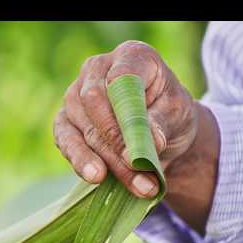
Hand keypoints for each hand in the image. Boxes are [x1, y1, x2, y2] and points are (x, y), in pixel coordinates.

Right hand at [53, 40, 219, 234]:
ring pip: (83, 128)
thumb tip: (150, 143)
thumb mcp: (177, 115)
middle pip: (95, 103)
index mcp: (131, 56)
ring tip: (136, 187)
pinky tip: (96, 178)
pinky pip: (66, 141)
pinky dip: (82, 162)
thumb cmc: (168, 115)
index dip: (127, 109)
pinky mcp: (65, 121)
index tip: (141, 142)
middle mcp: (97, 69)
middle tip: (140, 171)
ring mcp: (76, 95)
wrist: (157, 133)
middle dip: (117, 142)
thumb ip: (162, 124)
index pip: (121, 76)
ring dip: (107, 161)